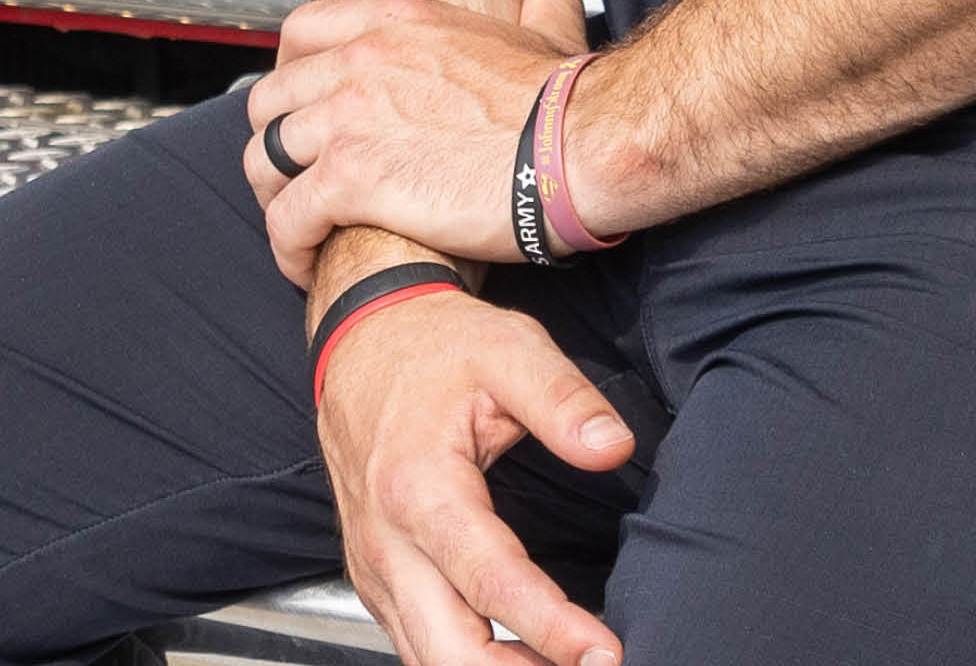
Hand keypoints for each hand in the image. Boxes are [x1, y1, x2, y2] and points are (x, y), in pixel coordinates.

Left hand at [246, 0, 589, 271]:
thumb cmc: (569, 102)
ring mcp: (350, 116)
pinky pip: (287, 218)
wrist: (583, 145)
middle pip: (268, 101)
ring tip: (302, 235)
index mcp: (395, 22)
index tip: (302, 115)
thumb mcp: (547, 31)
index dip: (288, 78)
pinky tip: (308, 269)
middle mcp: (359, 60)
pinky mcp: (353, 176)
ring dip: (276, 201)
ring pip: (264, 160)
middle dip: (273, 146)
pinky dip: (287, 248)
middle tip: (300, 186)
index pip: (299, 34)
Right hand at [313, 282, 635, 665]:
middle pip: (448, 651)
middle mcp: (387, 542)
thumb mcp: (508, 349)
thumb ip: (563, 399)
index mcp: (419, 488)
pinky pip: (416, 644)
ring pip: (427, 659)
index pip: (491, 584)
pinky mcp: (375, 579)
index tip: (605, 653)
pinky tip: (521, 660)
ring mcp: (375, 567)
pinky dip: (466, 664)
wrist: (362, 342)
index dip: (552, 629)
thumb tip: (612, 447)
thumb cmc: (437, 348)